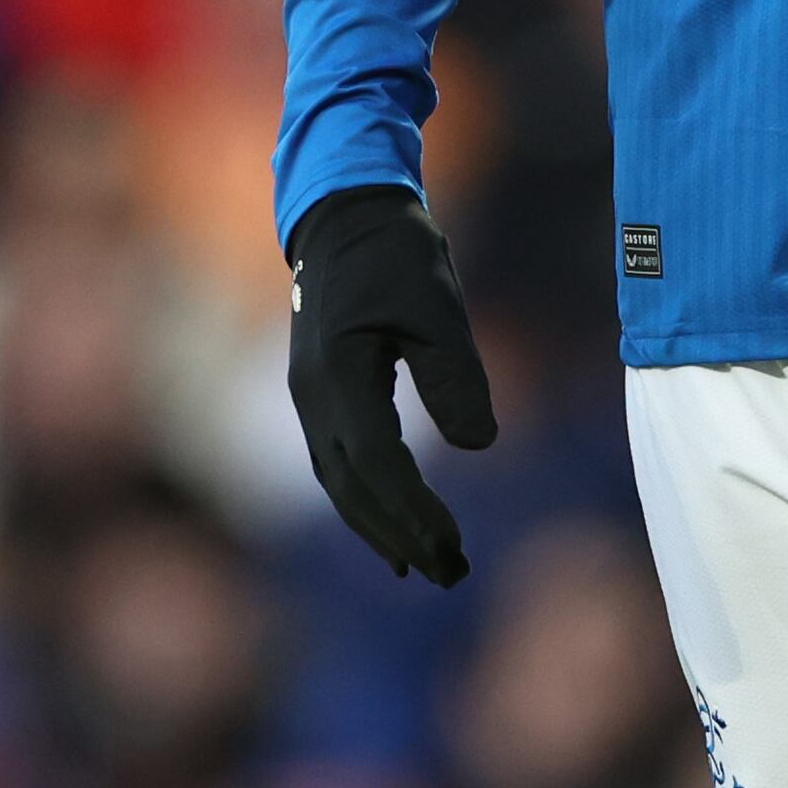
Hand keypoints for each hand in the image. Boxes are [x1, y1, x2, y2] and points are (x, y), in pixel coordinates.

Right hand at [284, 187, 498, 584]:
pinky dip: (365, 497)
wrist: (345, 213)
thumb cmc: (397, 253)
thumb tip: (478, 447)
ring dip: (379, 525)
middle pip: (352, 488)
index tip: (455, 546)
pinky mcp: (318, 393)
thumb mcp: (439, 308)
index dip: (415, 512)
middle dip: (400, 535)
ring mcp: (308, 398)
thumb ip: (456, 378)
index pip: (378, 466)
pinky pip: (338, 461)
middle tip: (451, 574)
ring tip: (423, 565)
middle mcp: (312, 398)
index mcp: (338, 378)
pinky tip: (392, 520)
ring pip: (340, 480)